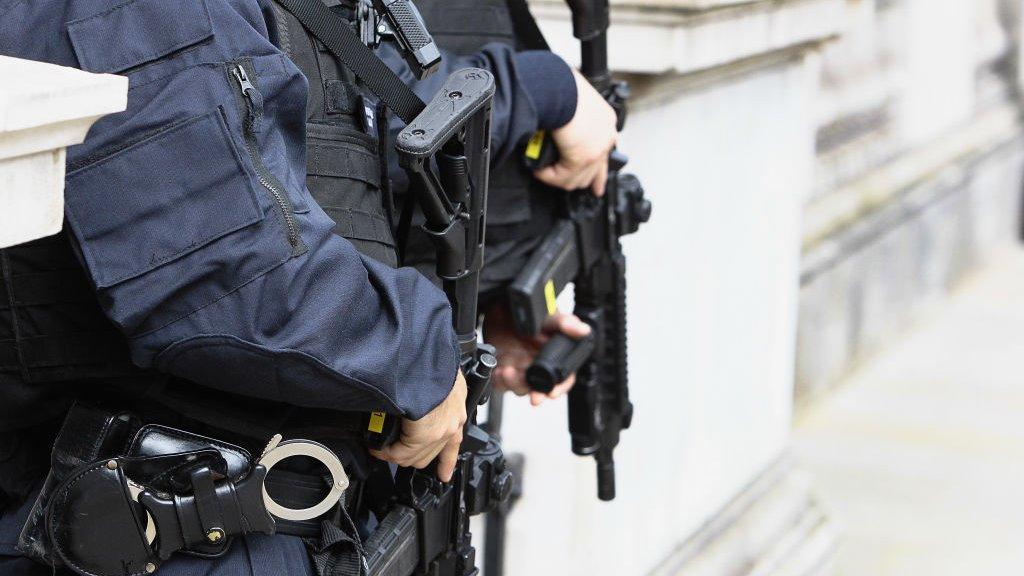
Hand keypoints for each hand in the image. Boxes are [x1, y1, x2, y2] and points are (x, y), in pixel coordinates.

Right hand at [370, 371, 466, 481]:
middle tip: (388, 450)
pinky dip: (386, 452)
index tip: (444, 475)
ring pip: (414, 457)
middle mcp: (452, 423)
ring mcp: (441, 430)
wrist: (425, 354)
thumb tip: (415, 400)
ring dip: (394, 454)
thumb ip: (430, 394)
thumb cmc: (428, 360)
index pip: (454, 442)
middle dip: (407, 455)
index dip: (447, 462)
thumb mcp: (436, 377)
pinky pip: (402, 453)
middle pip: (429, 454)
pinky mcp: (426, 433)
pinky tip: (376, 447)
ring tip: (379, 448)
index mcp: (456, 408)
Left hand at [484, 302, 590, 405]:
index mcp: (553, 358)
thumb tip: (583, 330)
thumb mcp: (549, 315)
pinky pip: (500, 382)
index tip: (553, 392)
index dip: (559, 388)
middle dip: (538, 395)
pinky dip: (500, 380)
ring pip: (520, 387)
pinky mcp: (501, 369)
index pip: (562, 379)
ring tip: (510, 372)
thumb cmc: (528, 314)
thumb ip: (565, 323)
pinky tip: (499, 371)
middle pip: (540, 389)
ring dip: (515, 383)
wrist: (502, 307)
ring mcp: (519, 369)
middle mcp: (536, 366)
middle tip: (536, 397)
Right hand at [533, 68, 616, 196]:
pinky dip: (547, 176)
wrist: (558, 86)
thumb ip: (569, 119)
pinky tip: (538, 169)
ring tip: (543, 170)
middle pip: (594, 172)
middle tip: (562, 183)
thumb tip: (556, 129)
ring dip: (557, 177)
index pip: (606, 154)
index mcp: (605, 122)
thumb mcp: (571, 102)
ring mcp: (596, 150)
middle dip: (579, 181)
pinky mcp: (582, 158)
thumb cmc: (560, 86)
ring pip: (577, 179)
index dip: (599, 173)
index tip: (596, 186)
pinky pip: (562, 177)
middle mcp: (605, 137)